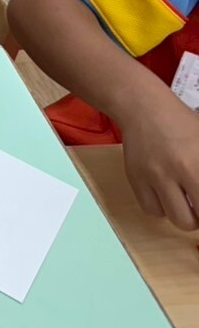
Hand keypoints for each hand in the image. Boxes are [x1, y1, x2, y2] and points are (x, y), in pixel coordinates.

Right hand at [121, 97, 198, 230]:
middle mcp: (176, 171)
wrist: (143, 108)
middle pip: (193, 220)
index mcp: (198, 162)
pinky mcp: (135, 178)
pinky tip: (165, 195)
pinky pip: (151, 209)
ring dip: (183, 214)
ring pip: (174, 218)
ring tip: (185, 201)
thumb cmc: (182, 124)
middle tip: (198, 205)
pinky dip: (161, 208)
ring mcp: (153, 176)